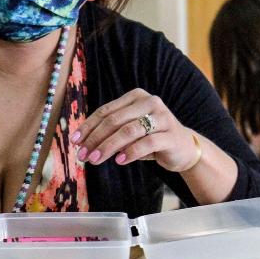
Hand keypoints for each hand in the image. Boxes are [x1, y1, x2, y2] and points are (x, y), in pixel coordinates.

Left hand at [71, 88, 199, 172]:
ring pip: (129, 131)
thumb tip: (81, 143)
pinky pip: (147, 143)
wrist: (184, 148)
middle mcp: (150, 102)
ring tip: (95, 160)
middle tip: (83, 155)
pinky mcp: (171, 135)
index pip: (106, 111)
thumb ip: (111, 131)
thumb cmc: (151, 138)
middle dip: (95, 138)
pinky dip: (131, 152)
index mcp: (136, 96)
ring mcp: (162, 117)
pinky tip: (120, 161)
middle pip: (115, 120)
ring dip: (108, 146)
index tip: (74, 141)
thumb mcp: (130, 131)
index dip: (88, 126)